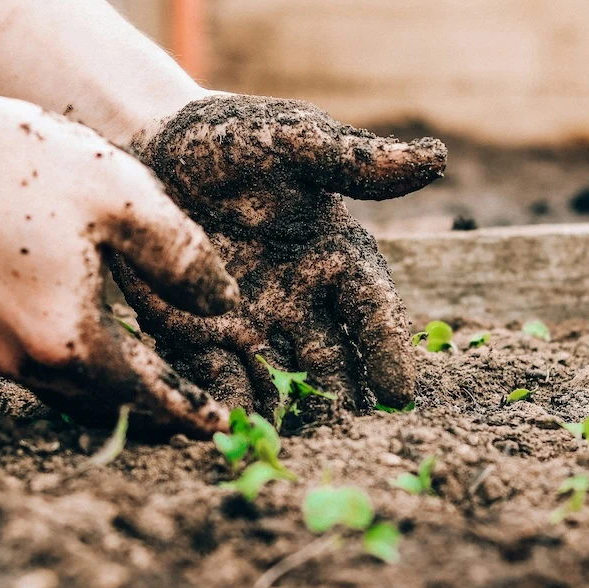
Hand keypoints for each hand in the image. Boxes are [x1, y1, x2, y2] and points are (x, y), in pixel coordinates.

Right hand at [0, 72, 237, 435]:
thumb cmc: (21, 163)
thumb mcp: (124, 199)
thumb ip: (182, 258)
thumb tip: (223, 303)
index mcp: (70, 339)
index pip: (147, 396)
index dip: (189, 412)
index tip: (223, 427)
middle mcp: (29, 361)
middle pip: (110, 408)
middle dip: (158, 414)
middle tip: (197, 412)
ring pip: (76, 396)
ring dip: (122, 398)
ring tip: (160, 386)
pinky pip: (49, 373)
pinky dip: (88, 376)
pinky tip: (107, 349)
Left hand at [112, 95, 445, 413]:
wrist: (153, 148)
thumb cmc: (231, 140)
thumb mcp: (290, 140)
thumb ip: (351, 160)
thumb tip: (435, 159)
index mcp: (336, 257)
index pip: (372, 310)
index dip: (387, 349)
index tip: (399, 392)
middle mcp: (302, 301)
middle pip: (333, 361)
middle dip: (343, 400)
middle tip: (349, 439)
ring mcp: (252, 325)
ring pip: (281, 381)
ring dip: (289, 415)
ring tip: (293, 448)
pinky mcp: (200, 337)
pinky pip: (219, 378)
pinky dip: (228, 404)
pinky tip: (230, 430)